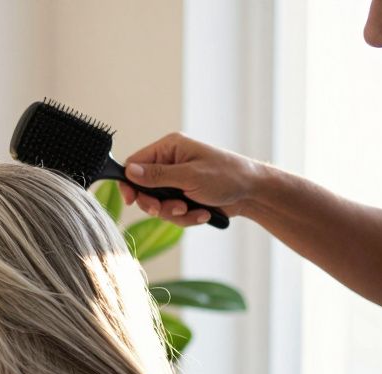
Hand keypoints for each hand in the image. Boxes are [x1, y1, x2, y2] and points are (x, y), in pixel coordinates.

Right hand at [118, 133, 265, 226]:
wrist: (252, 193)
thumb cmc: (227, 176)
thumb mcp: (190, 176)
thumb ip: (157, 175)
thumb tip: (129, 171)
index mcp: (169, 148)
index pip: (135, 163)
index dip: (130, 183)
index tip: (132, 200)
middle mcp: (169, 163)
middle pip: (143, 188)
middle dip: (157, 204)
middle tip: (173, 208)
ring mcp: (176, 182)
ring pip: (157, 204)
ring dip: (174, 213)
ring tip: (193, 210)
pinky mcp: (183, 197)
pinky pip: (171, 213)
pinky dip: (186, 217)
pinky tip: (202, 213)